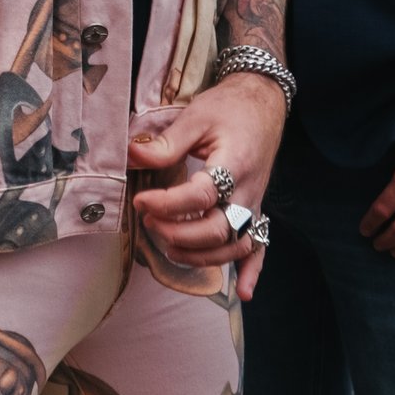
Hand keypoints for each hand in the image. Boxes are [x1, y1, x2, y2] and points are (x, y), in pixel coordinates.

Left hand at [127, 73, 288, 300]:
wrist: (263, 101)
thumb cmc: (229, 107)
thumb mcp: (196, 116)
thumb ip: (167, 141)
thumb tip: (132, 155)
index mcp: (233, 164)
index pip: (200, 197)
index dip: (168, 204)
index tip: (140, 202)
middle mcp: (247, 191)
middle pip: (218, 229)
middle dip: (180, 234)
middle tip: (149, 223)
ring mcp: (254, 204)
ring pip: (234, 244)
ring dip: (202, 256)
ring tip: (169, 249)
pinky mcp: (256, 210)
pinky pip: (260, 246)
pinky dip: (251, 271)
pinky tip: (241, 293)